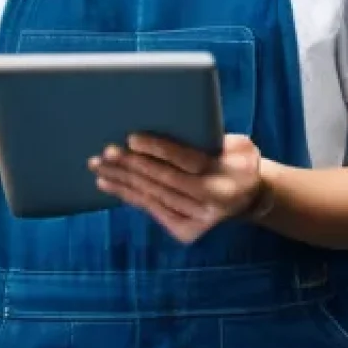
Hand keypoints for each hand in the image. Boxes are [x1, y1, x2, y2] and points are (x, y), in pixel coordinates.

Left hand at [88, 133, 263, 242]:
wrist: (249, 196)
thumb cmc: (236, 158)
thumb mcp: (237, 144)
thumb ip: (212, 136)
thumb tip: (172, 117)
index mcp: (226, 177)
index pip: (186, 161)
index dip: (159, 149)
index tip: (132, 137)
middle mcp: (212, 202)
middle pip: (164, 180)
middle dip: (131, 165)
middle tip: (105, 151)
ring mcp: (197, 219)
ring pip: (152, 195)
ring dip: (121, 180)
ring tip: (98, 166)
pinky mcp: (184, 230)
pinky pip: (150, 208)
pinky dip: (126, 194)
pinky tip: (107, 184)